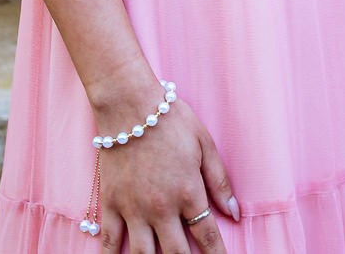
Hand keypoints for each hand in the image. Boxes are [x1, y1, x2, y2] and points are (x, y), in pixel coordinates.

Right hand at [92, 95, 239, 253]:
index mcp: (188, 193)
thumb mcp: (205, 146)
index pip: (207, 236)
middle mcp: (161, 208)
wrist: (129, 106)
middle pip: (177, 253)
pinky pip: (109, 241)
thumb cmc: (171, 121)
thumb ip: (219, 182)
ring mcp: (133, 209)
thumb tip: (234, 213)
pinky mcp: (111, 204)